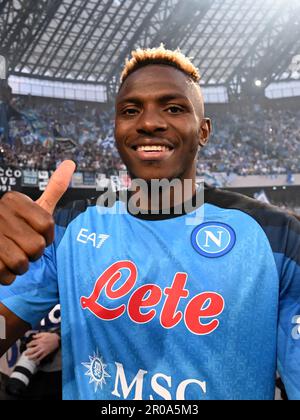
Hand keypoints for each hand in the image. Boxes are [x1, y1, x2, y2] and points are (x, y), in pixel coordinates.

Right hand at [0, 160, 75, 284]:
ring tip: (10, 255)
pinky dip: (7, 276)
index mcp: (14, 200)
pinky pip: (6, 275)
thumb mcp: (36, 207)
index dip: (46, 236)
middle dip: (32, 254)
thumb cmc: (15, 226)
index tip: (36, 233)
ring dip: (19, 266)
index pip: (47, 224)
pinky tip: (1, 264)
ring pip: (21, 263)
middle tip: (21, 246)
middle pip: (36, 246)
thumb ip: (54, 188)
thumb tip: (70, 163)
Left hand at [25, 332, 59, 362]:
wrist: (57, 339)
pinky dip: (38, 360)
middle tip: (25, 354)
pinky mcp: (46, 353)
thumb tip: (33, 336)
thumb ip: (38, 335)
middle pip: (32, 350)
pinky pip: (41, 357)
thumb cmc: (50, 336)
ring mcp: (43, 350)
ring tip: (28, 358)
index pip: (32, 343)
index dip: (28, 345)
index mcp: (40, 340)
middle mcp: (41, 346)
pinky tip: (35, 361)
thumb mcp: (44, 334)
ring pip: (36, 355)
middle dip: (28, 352)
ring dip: (31, 357)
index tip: (27, 346)